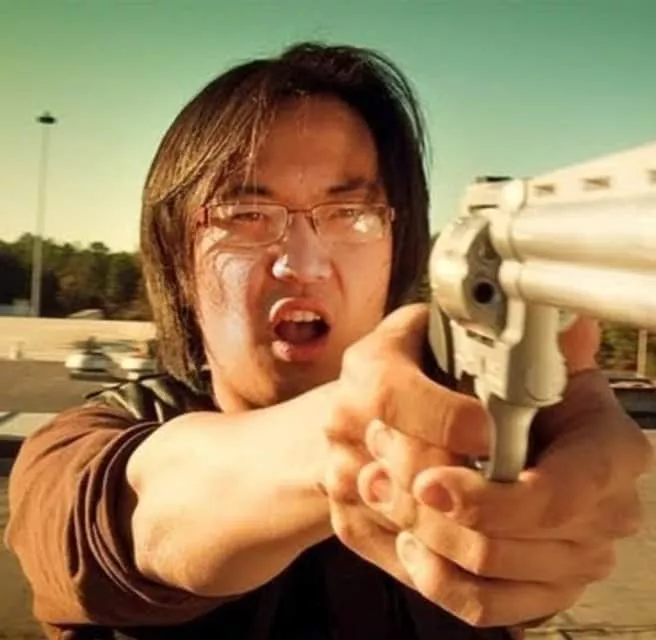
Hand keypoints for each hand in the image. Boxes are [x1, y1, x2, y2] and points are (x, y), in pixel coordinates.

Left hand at [325, 308, 653, 627]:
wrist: (475, 422)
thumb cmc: (488, 385)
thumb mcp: (495, 348)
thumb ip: (528, 344)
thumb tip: (563, 327)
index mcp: (607, 449)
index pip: (556, 496)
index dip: (486, 499)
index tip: (430, 482)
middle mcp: (600, 511)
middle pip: (502, 542)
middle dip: (425, 505)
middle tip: (379, 458)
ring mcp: (569, 558)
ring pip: (480, 573)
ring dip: (414, 528)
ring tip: (376, 480)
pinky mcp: (533, 588)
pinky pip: (479, 604)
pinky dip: (430, 574)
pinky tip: (404, 535)